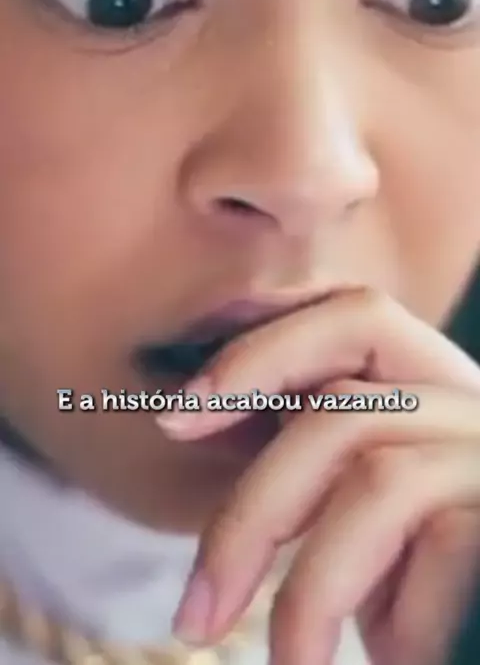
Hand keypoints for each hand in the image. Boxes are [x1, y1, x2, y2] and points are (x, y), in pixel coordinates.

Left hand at [157, 289, 479, 664]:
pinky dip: (403, 619)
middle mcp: (476, 404)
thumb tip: (197, 415)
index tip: (177, 417)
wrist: (477, 636)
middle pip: (344, 410)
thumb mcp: (361, 514)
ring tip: (293, 662)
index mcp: (433, 387)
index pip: (355, 317)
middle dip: (251, 511)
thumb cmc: (432, 591)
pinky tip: (403, 655)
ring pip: (378, 479)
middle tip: (196, 612)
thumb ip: (314, 457)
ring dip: (313, 588)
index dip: (262, 350)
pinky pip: (442, 547)